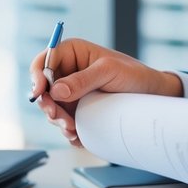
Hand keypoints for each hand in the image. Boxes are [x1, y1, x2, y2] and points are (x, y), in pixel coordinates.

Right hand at [28, 37, 182, 146]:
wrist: (150, 94)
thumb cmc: (132, 74)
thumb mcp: (109, 72)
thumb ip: (83, 80)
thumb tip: (55, 91)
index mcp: (71, 53)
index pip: (43, 62)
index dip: (37, 76)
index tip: (39, 93)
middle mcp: (66, 72)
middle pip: (42, 88)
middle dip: (47, 105)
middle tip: (58, 118)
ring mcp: (69, 92)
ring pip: (50, 107)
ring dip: (57, 120)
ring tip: (72, 129)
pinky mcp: (75, 109)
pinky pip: (62, 120)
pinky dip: (66, 129)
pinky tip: (77, 134)